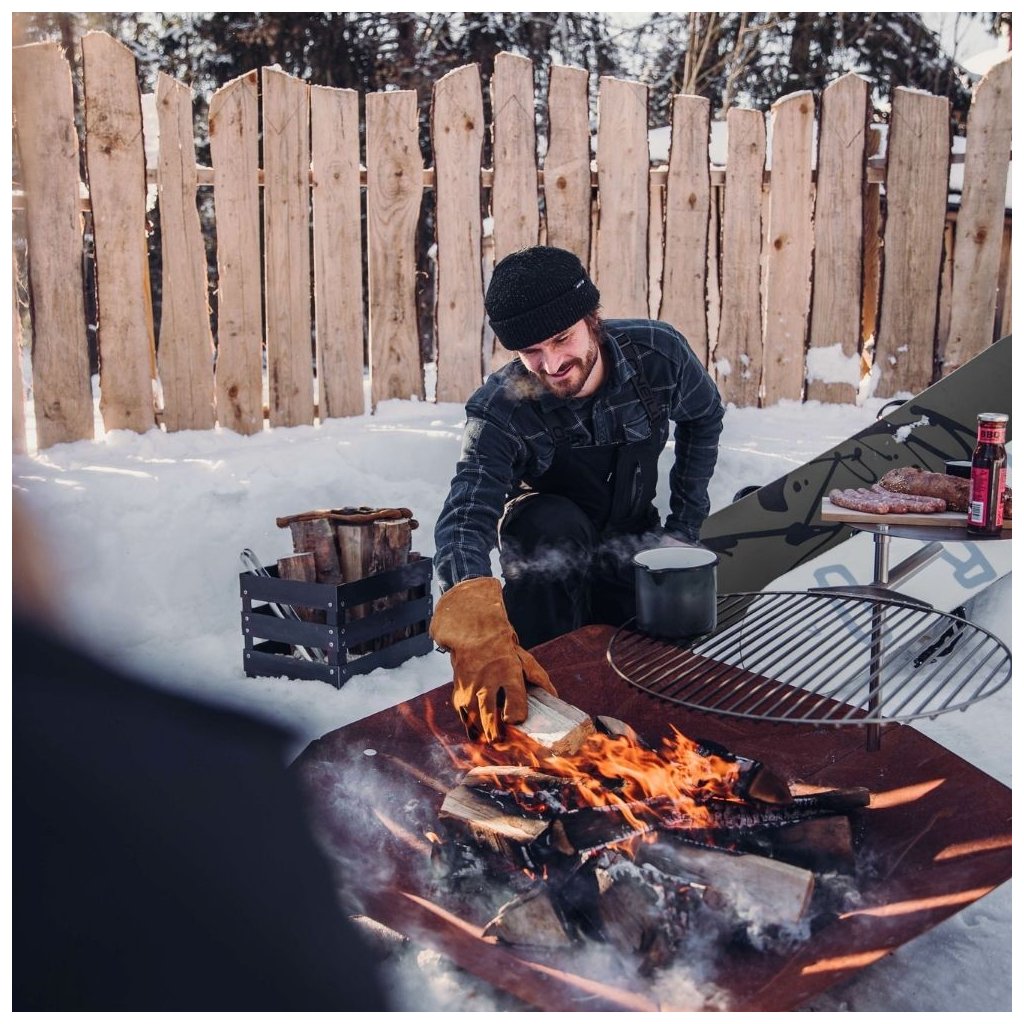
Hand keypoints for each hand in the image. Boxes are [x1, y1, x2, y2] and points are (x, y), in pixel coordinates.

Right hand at [429, 577, 557, 741]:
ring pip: (475, 720)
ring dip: (484, 734)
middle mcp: (488, 681)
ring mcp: (471, 688)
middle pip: (491, 717)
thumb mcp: (525, 659)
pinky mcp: (459, 693)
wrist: (473, 635)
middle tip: (504, 742)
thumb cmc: (503, 650)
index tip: (517, 721)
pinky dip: (472, 728)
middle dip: (497, 734)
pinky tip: (480, 734)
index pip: (514, 701)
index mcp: (508, 673)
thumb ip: (540, 679)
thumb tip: (556, 698)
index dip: (516, 715)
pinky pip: (465, 717)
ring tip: (494, 740)